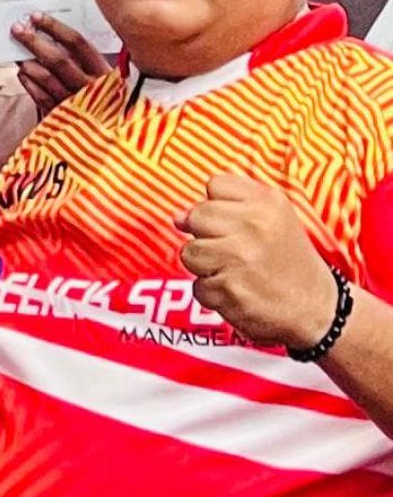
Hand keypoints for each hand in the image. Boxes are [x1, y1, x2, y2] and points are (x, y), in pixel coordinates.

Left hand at [13, 12, 111, 113]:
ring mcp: (76, 103)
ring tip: (17, 53)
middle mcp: (91, 88)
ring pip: (46, 78)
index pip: (77, 44)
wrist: (114, 138)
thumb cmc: (112, 101)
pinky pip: (40, 97)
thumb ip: (88, 60)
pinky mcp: (64, 118)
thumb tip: (56, 36)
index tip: (36, 17)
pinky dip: (29, 83)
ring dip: (28, 63)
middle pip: (57, 59)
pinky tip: (23, 74)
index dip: (55, 28)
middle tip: (16, 28)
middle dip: (34, 41)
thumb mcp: (111, 79)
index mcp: (105, 73)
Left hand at [177, 171, 341, 348]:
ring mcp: (241, 260)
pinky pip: (198, 287)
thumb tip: (177, 216)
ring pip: (190, 253)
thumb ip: (229, 200)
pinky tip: (240, 293)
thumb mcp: (274, 214)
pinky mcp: (231, 291)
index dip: (221, 207)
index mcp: (267, 203)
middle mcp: (254, 228)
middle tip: (237, 252)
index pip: (214, 186)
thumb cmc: (288, 258)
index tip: (239, 225)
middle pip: (195, 218)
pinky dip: (214, 294)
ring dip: (207, 266)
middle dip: (208, 236)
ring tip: (237, 273)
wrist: (320, 310)